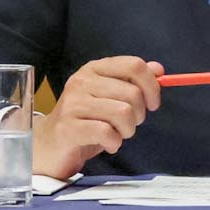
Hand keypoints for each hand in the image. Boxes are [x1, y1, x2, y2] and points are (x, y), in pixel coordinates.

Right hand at [33, 56, 163, 179]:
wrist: (51, 144)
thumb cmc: (86, 120)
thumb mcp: (110, 96)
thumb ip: (133, 81)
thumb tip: (157, 69)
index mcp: (95, 69)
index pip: (134, 65)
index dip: (152, 86)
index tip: (152, 104)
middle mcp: (82, 81)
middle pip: (133, 93)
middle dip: (138, 115)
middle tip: (127, 124)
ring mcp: (73, 103)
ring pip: (123, 113)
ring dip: (127, 130)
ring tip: (116, 134)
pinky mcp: (68, 127)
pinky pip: (107, 132)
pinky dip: (114, 142)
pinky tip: (107, 143)